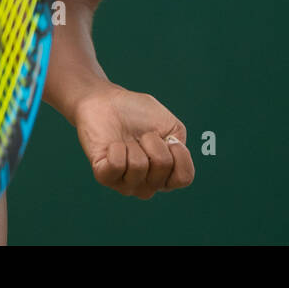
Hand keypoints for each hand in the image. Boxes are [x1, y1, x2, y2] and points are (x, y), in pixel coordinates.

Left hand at [72, 83, 194, 199]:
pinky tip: (112, 145)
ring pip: (139, 165)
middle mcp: (148, 185)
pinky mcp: (104, 176)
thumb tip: (170, 162)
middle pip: (163, 166)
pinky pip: (117, 165)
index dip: (179, 153)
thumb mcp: (170, 125)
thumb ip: (180, 145)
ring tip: (125, 141)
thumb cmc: (139, 113)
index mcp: (166, 175)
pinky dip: (116, 147)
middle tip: (142, 136)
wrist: (107, 101)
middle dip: (153, 141)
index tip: (168, 138)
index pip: (184, 178)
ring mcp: (126, 184)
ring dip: (133, 144)